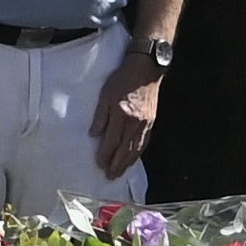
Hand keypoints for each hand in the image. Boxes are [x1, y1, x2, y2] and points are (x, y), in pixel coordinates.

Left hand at [92, 49, 165, 180]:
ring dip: (127, 163)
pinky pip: (144, 142)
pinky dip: (138, 153)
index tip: (100, 164)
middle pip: (125, 149)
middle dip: (117, 165)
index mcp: (121, 115)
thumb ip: (100, 116)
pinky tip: (133, 159)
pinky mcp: (151, 122)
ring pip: (136, 148)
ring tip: (120, 172)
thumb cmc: (122, 79)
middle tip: (110, 177)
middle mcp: (134, 123)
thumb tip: (94, 134)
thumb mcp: (105, 94)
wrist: (146, 69)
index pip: (111, 141)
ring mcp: (145, 123)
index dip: (105, 154)